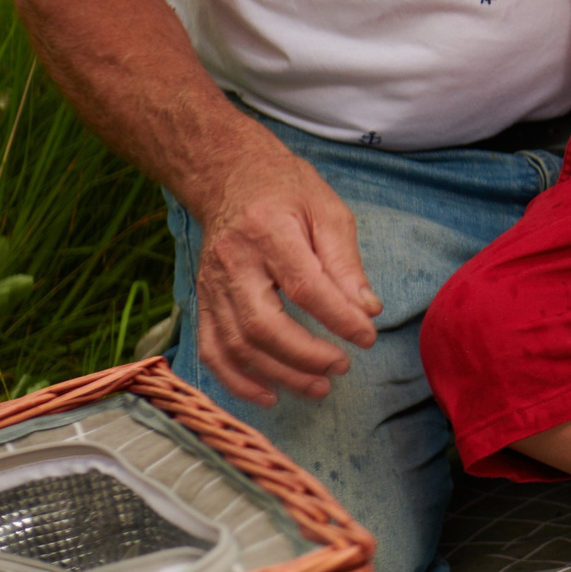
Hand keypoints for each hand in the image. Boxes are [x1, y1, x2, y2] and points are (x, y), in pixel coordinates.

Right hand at [188, 150, 382, 404]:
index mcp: (269, 232)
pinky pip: (212, 349)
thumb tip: (368, 310)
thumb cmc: (286, 191)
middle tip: (342, 367)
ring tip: (319, 387)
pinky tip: (270, 395)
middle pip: (263, 325)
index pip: (305, 286)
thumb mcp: (328, 210)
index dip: (338, 318)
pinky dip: (237, 380)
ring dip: (279, 375)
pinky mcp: (202, 301)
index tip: (367, 337)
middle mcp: (233, 263)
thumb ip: (346, 262)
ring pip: (237, 345)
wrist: (228, 176)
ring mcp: (211, 286)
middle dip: (306, 356)